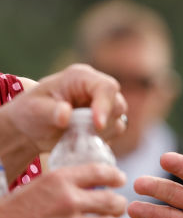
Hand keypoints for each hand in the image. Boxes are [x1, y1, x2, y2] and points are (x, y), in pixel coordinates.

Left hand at [0, 64, 126, 178]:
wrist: (29, 130)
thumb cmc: (29, 113)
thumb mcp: (33, 110)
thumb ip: (50, 111)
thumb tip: (65, 114)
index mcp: (81, 77)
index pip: (106, 87)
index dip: (105, 105)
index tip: (97, 125)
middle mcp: (96, 88)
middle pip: (117, 103)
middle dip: (103, 122)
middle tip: (81, 136)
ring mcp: (103, 104)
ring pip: (118, 119)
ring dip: (101, 132)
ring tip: (75, 137)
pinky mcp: (106, 120)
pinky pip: (114, 131)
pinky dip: (101, 139)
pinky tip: (82, 140)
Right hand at [0, 163, 125, 217]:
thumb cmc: (11, 215)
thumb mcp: (37, 187)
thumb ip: (64, 185)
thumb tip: (90, 184)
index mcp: (61, 180)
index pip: (102, 171)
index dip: (116, 176)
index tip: (121, 181)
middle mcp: (70, 200)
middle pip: (114, 200)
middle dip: (118, 206)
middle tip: (116, 211)